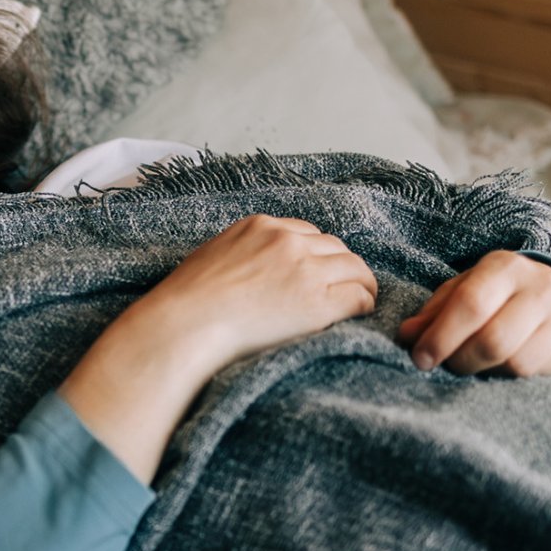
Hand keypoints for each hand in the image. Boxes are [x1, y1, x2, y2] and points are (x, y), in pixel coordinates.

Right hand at [136, 214, 379, 369]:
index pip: (306, 233)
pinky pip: (358, 296)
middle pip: (335, 247)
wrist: (186, 325)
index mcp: (261, 226)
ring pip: (354, 268)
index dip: (317, 253)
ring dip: (360, 283)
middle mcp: (287, 241)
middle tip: (346, 285)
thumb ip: (241, 252)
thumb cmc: (187, 300)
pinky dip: (364, 304)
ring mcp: (305, 270)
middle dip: (341, 266)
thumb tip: (251, 269)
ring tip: (361, 299)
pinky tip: (359, 314)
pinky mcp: (318, 302)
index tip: (318, 270)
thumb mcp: (213, 255)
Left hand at [396, 251, 550, 376]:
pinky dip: (510, 377)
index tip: (420, 359)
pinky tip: (501, 366)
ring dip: (486, 372)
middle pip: (494, 340)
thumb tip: (407, 336)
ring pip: (517, 364)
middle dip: (461, 361)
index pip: (471, 305)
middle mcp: (541, 287)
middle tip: (448, 365)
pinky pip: (537, 374)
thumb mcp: (463, 292)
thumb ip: (433, 313)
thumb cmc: (497, 294)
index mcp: (505, 267)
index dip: (441, 337)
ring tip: (475, 364)